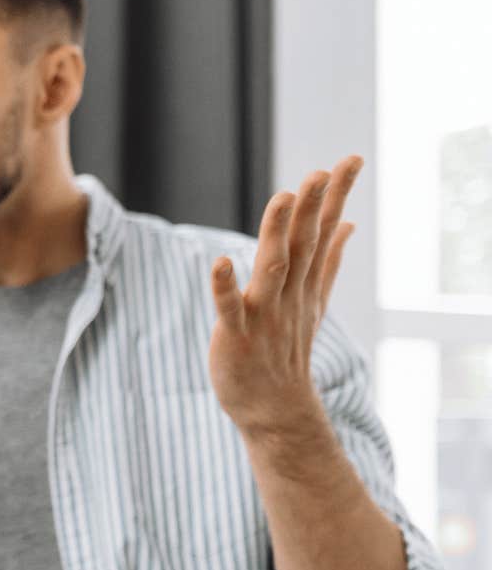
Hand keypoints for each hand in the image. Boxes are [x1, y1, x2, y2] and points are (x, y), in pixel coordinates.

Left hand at [208, 155, 359, 437]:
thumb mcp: (312, 301)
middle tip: (323, 171)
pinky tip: (220, 262)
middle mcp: (288, 294)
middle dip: (313, 208)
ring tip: (284, 198)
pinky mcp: (236, 335)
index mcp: (304, 283)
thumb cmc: (287, 350)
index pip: (323, 232)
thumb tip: (348, 224)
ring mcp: (264, 315)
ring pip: (272, 268)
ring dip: (276, 234)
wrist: (275, 409)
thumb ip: (328, 261)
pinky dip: (225, 287)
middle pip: (303, 244)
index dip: (335, 196)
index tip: (349, 160)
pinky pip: (229, 309)